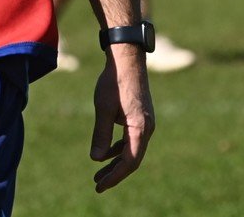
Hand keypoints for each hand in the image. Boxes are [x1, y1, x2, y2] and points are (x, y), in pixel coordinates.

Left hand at [90, 44, 154, 191]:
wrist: (127, 58)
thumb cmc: (114, 81)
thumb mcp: (103, 108)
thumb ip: (101, 134)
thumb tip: (97, 159)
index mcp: (140, 128)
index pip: (129, 161)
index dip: (115, 176)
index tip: (100, 185)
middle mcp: (147, 127)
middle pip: (132, 159)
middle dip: (115, 173)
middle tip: (97, 184)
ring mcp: (145, 122)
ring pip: (132, 150)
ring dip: (116, 162)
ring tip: (99, 173)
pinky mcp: (140, 116)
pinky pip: (132, 139)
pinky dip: (120, 148)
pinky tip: (107, 153)